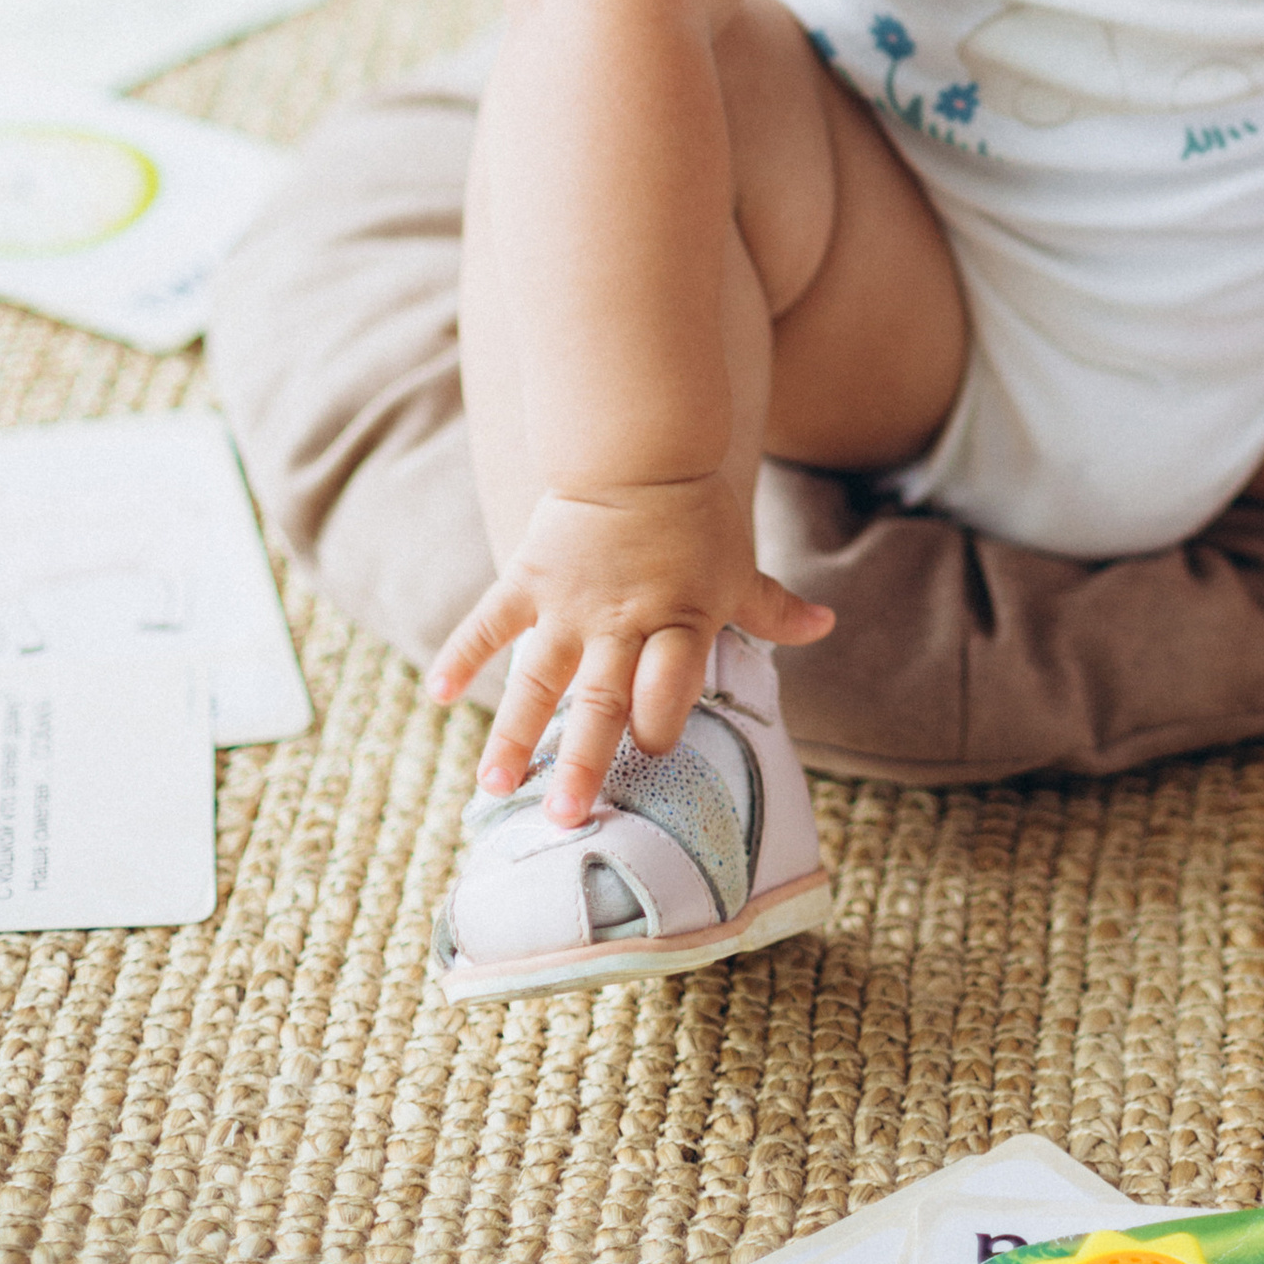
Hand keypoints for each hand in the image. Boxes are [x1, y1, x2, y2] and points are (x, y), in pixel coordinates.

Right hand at [427, 472, 831, 824]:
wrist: (638, 447)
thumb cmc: (695, 515)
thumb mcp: (736, 564)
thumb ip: (771, 607)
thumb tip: (826, 624)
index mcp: (678, 619)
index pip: (672, 682)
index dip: (663, 720)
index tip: (649, 760)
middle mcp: (622, 621)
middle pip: (602, 697)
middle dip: (582, 759)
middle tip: (563, 817)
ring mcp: (569, 603)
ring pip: (539, 678)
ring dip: (513, 733)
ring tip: (491, 788)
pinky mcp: (529, 578)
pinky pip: (489, 622)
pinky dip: (461, 654)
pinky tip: (437, 696)